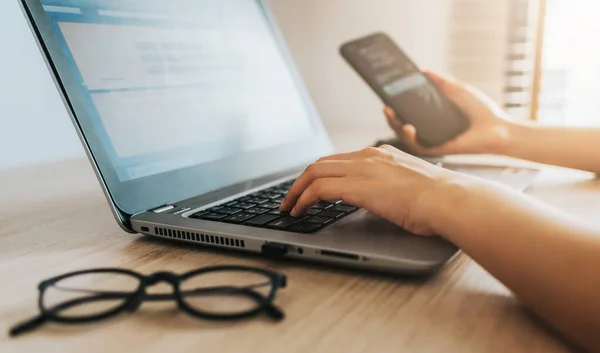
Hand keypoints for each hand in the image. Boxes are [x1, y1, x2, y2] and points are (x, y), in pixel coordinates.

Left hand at [280, 145, 467, 235]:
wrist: (449, 199)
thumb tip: (385, 200)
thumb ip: (392, 186)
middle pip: (321, 163)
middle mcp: (368, 156)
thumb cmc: (438, 199)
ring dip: (296, 190)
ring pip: (314, 173)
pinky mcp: (357, 186)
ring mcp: (361, 169)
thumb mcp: (410, 185)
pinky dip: (303, 199)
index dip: (320, 173)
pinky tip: (299, 211)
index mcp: (380, 155)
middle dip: (301, 180)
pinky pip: (318, 189)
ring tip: (289, 206)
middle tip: (291, 196)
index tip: (310, 187)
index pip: (339, 160)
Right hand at [385, 71, 513, 155]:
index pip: (409, 112)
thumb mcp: (458, 90)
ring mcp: (431, 140)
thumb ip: (441, 82)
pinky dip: (409, 137)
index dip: (396, 104)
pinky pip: (417, 146)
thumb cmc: (481, 111)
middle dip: (390, 116)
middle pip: (402, 124)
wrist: (498, 128)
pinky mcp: (437, 149)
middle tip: (385, 105)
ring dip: (395, 126)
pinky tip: (408, 127)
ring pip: (405, 135)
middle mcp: (429, 129)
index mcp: (432, 117)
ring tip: (391, 114)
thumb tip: (422, 70)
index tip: (387, 94)